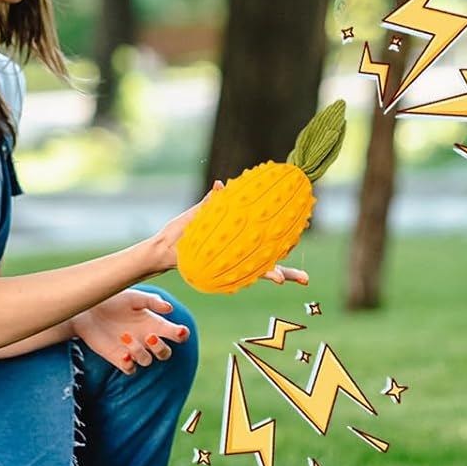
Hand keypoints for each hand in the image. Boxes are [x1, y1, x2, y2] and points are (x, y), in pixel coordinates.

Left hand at [72, 288, 190, 375]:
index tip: (179, 331)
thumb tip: (170, 308)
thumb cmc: (113, 300)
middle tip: (150, 336)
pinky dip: (129, 365)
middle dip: (160, 347)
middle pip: (165, 353)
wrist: (87, 310)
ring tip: (125, 336)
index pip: (176, 334)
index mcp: (155, 324)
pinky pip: (130, 369)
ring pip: (147, 361)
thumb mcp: (134, 297)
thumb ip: (152, 301)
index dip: (181, 335)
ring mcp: (133, 350)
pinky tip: (123, 355)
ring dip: (139, 351)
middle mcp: (147, 339)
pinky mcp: (119, 358)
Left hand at [150, 181, 310, 287]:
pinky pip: (241, 276)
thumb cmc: (180, 233)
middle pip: (268, 265)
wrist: (161, 251)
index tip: (301, 232)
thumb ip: (211, 203)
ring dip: (274, 275)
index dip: (282, 239)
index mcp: (237, 243)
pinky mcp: (220, 274)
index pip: (263, 243)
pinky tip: (269, 279)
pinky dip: (255, 275)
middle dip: (288, 272)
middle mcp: (238, 258)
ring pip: (259, 274)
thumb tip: (221, 185)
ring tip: (284, 280)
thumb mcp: (197, 215)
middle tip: (305, 278)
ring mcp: (231, 268)